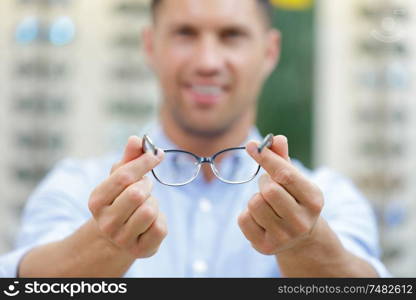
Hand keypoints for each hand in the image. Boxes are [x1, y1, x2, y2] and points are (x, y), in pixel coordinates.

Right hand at [88, 136, 167, 258]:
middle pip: (137, 193)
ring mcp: (122, 239)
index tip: (157, 154)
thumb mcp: (121, 177)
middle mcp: (106, 222)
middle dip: (147, 185)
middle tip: (145, 186)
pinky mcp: (141, 249)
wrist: (117, 236)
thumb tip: (136, 138)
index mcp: (96, 200)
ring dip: (154, 202)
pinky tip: (150, 220)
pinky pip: (160, 227)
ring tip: (145, 205)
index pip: (123, 176)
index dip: (144, 162)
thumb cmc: (121, 199)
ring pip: (150, 210)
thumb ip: (129, 157)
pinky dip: (160, 218)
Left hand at [238, 135, 323, 254]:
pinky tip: (260, 218)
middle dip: (264, 182)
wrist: (299, 237)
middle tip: (269, 186)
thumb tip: (276, 139)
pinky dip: (247, 213)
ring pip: (254, 203)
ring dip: (256, 198)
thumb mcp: (293, 178)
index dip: (266, 157)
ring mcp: (284, 237)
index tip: (251, 145)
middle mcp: (302, 221)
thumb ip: (283, 157)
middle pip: (269, 190)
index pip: (285, 175)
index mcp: (313, 200)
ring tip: (267, 203)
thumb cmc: (293, 198)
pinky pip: (243, 219)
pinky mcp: (265, 247)